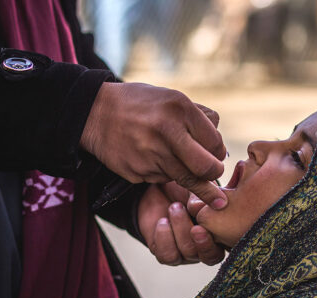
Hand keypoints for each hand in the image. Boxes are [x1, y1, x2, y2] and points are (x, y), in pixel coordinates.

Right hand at [81, 82, 227, 208]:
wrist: (95, 113)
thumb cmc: (142, 105)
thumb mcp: (173, 98)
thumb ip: (200, 119)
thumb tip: (221, 149)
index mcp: (180, 108)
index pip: (216, 143)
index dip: (218, 152)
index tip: (214, 153)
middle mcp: (167, 131)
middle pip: (207, 168)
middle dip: (213, 174)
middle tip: (211, 172)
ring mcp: (151, 154)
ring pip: (186, 179)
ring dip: (190, 177)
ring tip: (183, 165)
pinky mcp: (138, 172)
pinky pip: (163, 180)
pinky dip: (165, 174)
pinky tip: (153, 158)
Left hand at [139, 182, 224, 265]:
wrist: (158, 190)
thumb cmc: (184, 189)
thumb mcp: (196, 188)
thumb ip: (204, 196)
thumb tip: (205, 205)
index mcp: (219, 234)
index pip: (226, 247)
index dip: (217, 241)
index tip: (204, 228)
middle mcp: (205, 247)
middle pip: (209, 257)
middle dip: (202, 242)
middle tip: (195, 227)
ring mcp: (185, 254)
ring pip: (188, 253)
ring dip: (181, 230)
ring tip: (174, 207)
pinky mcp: (166, 254)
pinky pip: (167, 256)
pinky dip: (164, 238)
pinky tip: (162, 221)